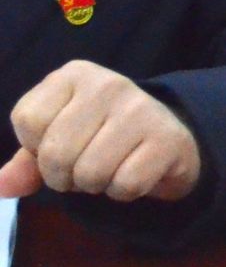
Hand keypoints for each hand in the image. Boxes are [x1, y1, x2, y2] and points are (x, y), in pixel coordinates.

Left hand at [0, 60, 201, 201]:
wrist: (168, 135)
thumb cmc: (102, 134)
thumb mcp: (58, 137)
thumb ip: (26, 161)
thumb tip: (1, 186)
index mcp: (75, 74)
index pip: (27, 119)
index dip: (35, 146)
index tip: (61, 143)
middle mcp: (109, 84)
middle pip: (56, 152)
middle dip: (63, 176)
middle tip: (82, 167)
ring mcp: (141, 108)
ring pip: (90, 173)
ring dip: (94, 186)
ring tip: (108, 170)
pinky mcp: (167, 138)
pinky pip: (125, 184)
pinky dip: (123, 191)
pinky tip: (133, 172)